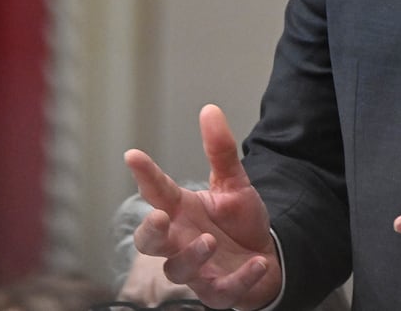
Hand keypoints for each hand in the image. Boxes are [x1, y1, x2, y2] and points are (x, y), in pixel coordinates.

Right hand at [124, 104, 282, 309]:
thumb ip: (220, 150)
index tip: (133, 155)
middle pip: (150, 242)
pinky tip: (256, 263)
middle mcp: (181, 241)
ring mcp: (198, 270)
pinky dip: (239, 279)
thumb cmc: (239, 222)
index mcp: (181, 212)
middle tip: (159, 217)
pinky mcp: (219, 291)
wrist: (267, 258)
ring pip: (178, 270)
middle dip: (150, 232)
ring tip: (211, 240)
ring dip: (192, 257)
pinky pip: (222, 291)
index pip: (156, 192)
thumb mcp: (234, 183)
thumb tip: (210, 108)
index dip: (144, 175)